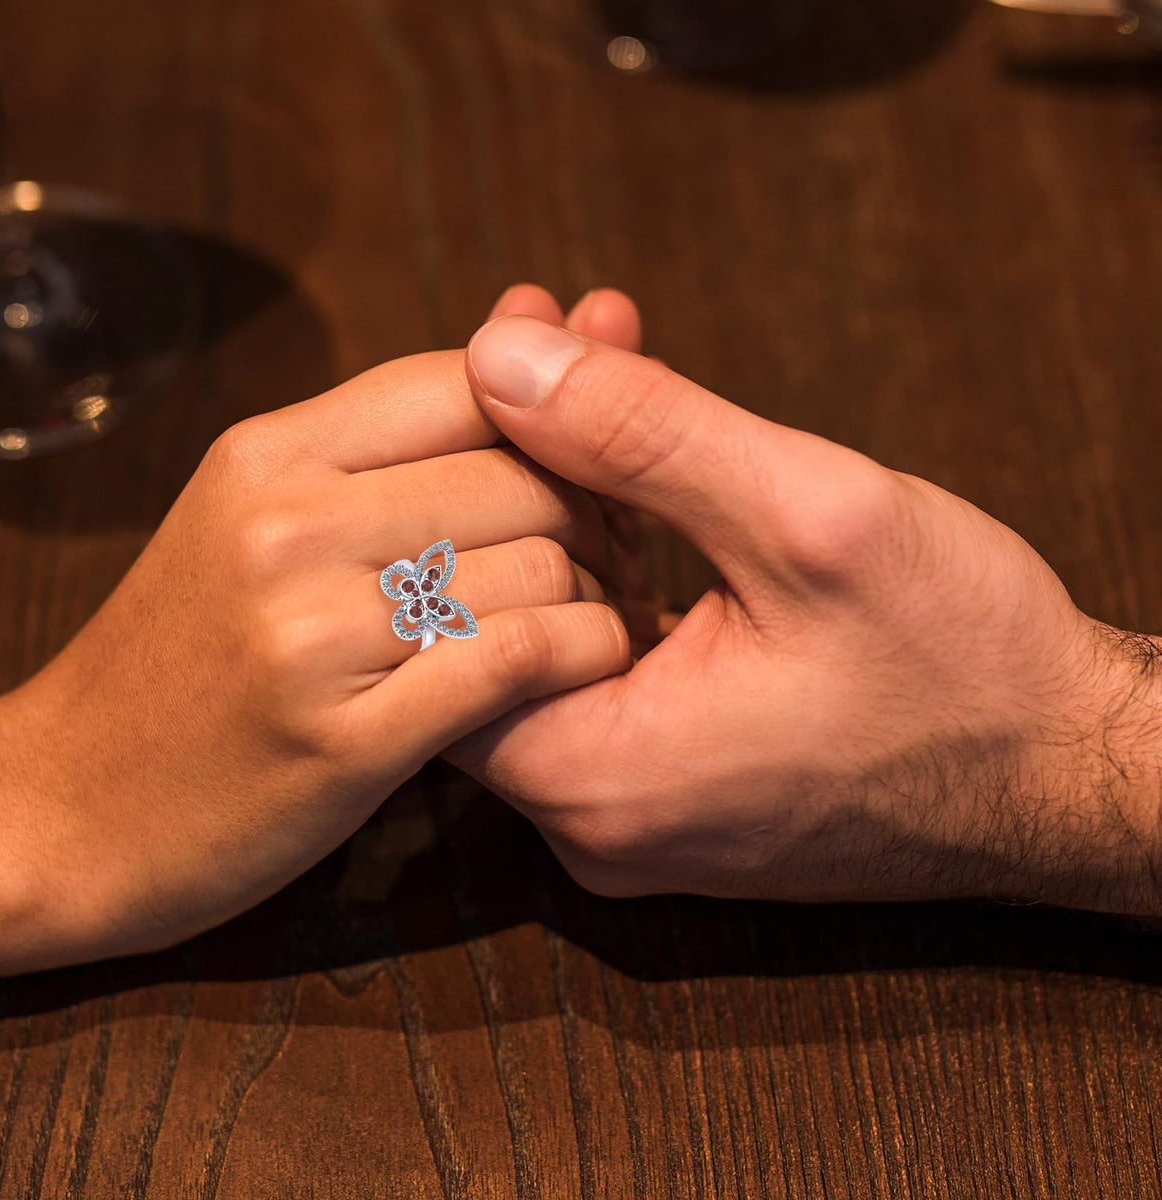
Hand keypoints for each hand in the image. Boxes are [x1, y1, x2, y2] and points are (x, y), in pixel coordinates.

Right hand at [0, 292, 642, 980]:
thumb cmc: (190, 658)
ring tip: (593, 623)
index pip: (476, 380)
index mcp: (274, 450)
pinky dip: (582, 657)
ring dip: (597, 597)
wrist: (65, 805)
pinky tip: (585, 667)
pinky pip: (518, 659)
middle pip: (527, 474)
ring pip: (539, 564)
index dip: (560, 429)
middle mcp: (288, 520)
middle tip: (614, 564)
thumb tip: (526, 342)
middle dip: (598, 520)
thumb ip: (385, 446)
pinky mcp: (344, 737)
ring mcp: (310, 629)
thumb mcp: (256, 517)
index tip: (583, 484)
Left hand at [449, 315, 1161, 913]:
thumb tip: (498, 352)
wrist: (1073, 773)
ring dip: (576, 492)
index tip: (497, 361)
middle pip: (487, 619)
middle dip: (520, 459)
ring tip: (601, 356)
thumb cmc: (967, 663)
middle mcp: (588, 816)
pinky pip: (609, 659)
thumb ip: (641, 435)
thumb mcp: (809, 521)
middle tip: (548, 333)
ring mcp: (629, 809)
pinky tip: (647, 461)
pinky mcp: (672, 787)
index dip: (459, 479)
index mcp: (594, 775)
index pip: (433, 624)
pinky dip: (621, 556)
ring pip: (550, 626)